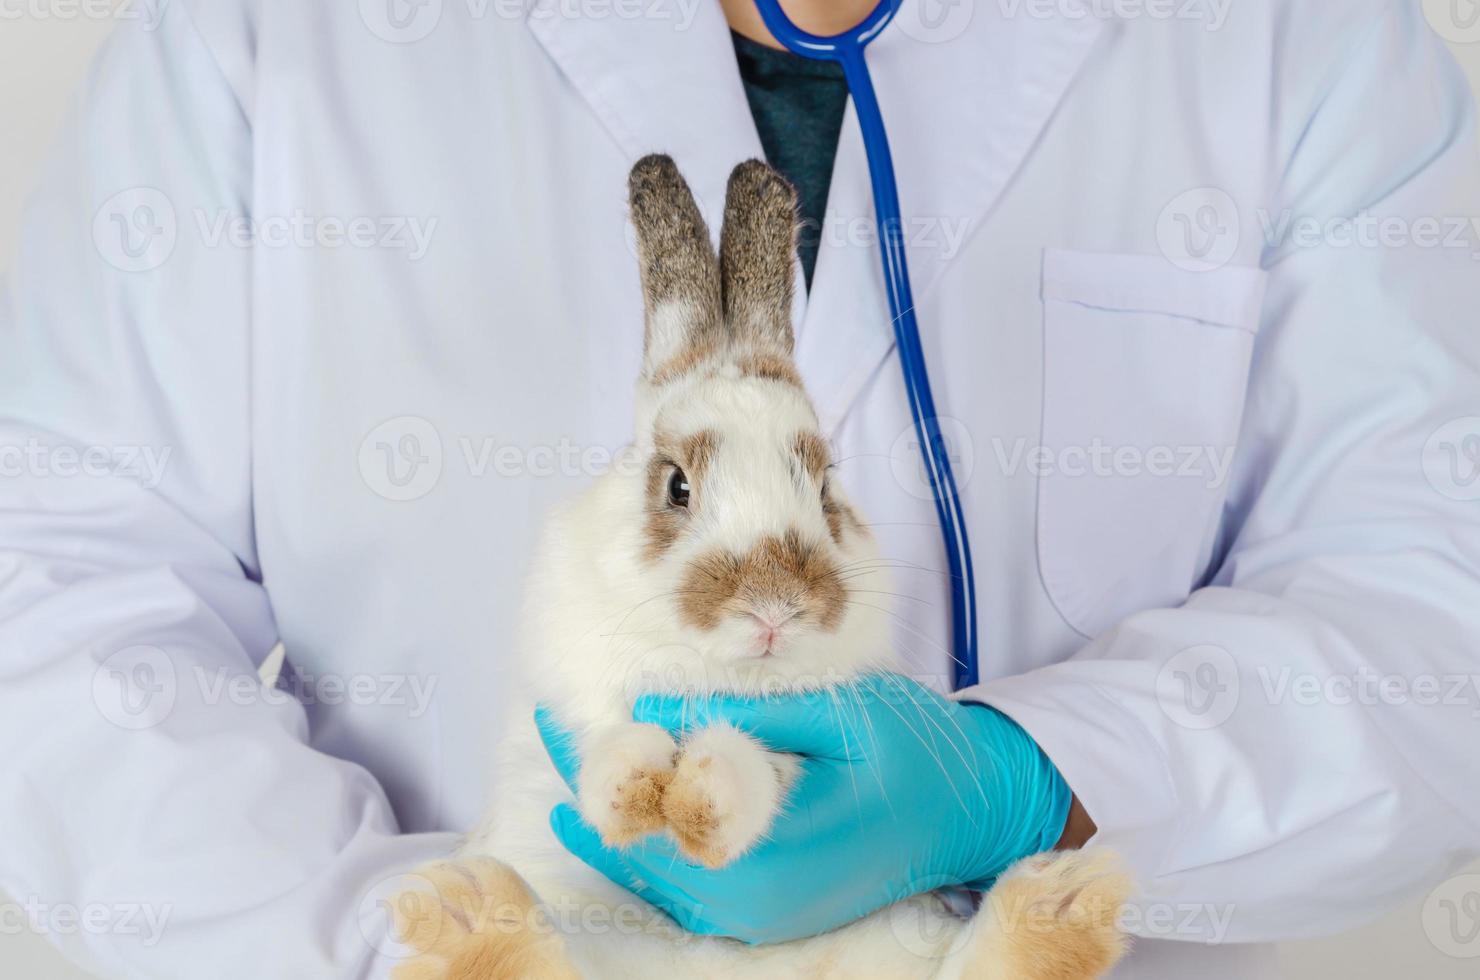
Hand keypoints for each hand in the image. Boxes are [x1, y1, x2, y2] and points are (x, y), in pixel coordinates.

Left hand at [536, 673, 1072, 943]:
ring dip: (612, 823)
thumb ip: (749, 711)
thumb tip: (656, 703)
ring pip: (660, 879)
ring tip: (568, 769)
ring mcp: (765, 915)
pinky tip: (621, 816)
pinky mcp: (771, 914)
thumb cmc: (917, 753)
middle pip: (644, 852)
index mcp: (776, 850)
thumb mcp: (842, 713)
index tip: (558, 721)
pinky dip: (649, 851)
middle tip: (547, 731)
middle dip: (593, 792)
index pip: (657, 814)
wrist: (975, 811)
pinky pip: (689, 891)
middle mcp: (760, 899)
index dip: (600, 767)